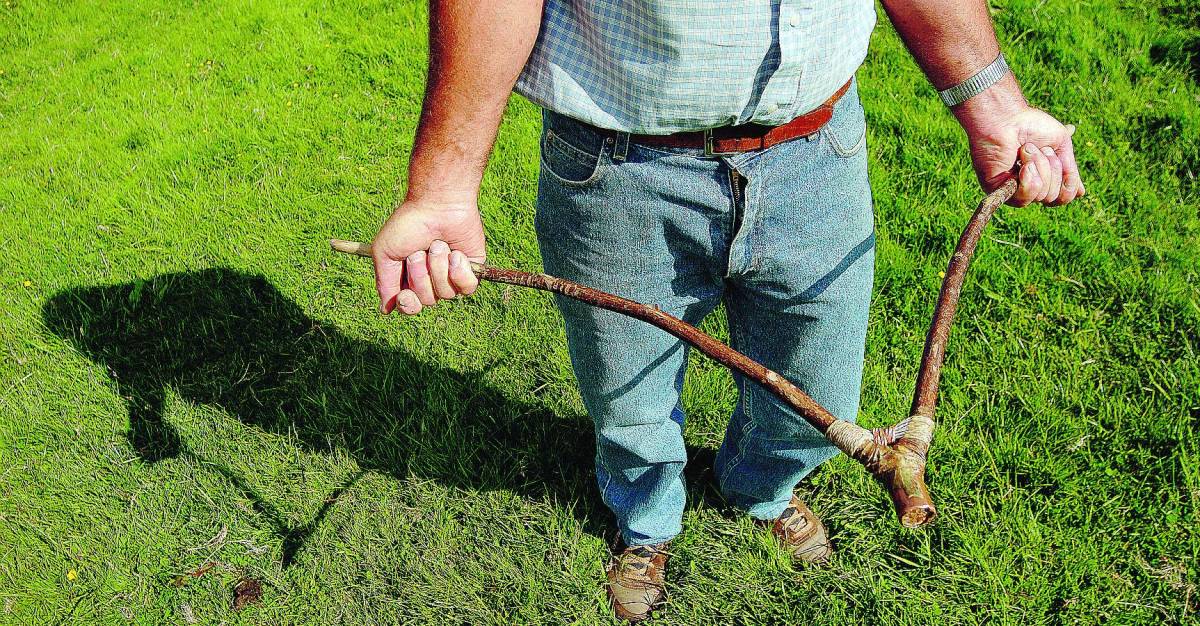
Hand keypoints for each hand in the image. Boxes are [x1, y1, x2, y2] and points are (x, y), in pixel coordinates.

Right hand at [371, 199, 485, 314]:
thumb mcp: (385, 253)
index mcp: (409, 277)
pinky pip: (467, 288)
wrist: (438, 205)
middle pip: (428, 301)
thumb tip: (386, 310)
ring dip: (438, 266)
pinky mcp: (472, 270)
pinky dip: (459, 271)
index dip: (408, 304)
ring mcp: (452, 275)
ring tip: (438, 244)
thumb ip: (385, 283)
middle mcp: (431, 279)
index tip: (405, 294)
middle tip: (419, 251)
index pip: (410, 307)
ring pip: (446, 294)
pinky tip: (456, 253)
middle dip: (421, 275)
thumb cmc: (408, 224)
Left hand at [958, 102, 1085, 206]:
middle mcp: (1027, 187)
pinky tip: (1022, 164)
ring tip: (1026, 150)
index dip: (1068, 184)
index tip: (1061, 158)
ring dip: (1040, 167)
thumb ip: (1069, 169)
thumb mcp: (1060, 145)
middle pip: (1053, 197)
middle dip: (1053, 168)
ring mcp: (1013, 190)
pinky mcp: (999, 190)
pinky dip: (1029, 178)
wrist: (1007, 118)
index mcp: (1042, 178)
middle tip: (1039, 148)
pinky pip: (1025, 197)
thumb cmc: (1030, 125)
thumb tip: (1080, 193)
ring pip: (1042, 195)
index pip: (1061, 198)